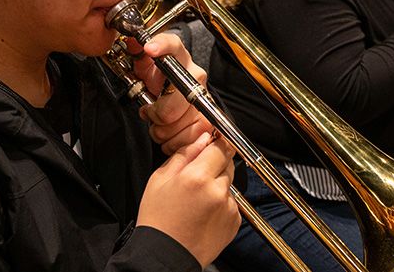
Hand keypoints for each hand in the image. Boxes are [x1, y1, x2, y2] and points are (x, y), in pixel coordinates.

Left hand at [127, 32, 213, 154]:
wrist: (179, 98)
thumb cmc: (161, 82)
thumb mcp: (146, 67)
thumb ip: (138, 53)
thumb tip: (131, 40)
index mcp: (179, 58)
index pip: (172, 45)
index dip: (161, 47)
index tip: (149, 48)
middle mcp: (195, 77)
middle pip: (168, 108)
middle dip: (155, 115)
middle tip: (152, 111)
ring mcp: (204, 100)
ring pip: (174, 127)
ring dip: (162, 131)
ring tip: (162, 121)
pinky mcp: (208, 122)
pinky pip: (184, 140)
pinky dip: (172, 142)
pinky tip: (173, 131)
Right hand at [137, 132, 239, 267]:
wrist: (166, 255)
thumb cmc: (158, 220)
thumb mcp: (159, 180)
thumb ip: (184, 154)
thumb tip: (202, 139)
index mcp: (197, 177)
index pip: (221, 146)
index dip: (215, 144)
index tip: (210, 145)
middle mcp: (217, 190)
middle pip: (227, 163)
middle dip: (215, 165)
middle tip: (196, 179)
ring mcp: (228, 207)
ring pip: (229, 183)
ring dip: (218, 185)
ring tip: (197, 200)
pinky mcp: (235, 221)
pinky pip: (232, 202)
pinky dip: (222, 203)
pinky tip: (204, 212)